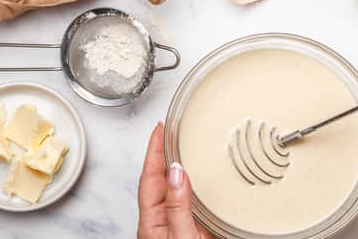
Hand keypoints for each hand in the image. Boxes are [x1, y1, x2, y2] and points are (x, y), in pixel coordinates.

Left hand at [137, 122, 211, 238]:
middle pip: (160, 179)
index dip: (154, 151)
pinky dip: (200, 182)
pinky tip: (208, 176)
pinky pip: (197, 199)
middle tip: (172, 129)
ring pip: (178, 188)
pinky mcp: (200, 229)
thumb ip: (177, 206)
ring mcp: (181, 224)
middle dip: (164, 153)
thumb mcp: (181, 237)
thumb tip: (177, 173)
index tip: (159, 129)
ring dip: (182, 165)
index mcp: (152, 223)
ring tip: (187, 145)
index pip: (149, 178)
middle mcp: (164, 222)